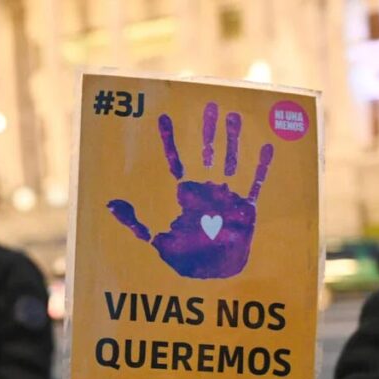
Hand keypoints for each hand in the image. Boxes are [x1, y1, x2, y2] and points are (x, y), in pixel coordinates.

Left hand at [107, 103, 273, 278]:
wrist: (211, 275)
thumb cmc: (185, 258)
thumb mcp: (154, 240)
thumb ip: (135, 222)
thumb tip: (110, 205)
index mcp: (185, 193)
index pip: (175, 159)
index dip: (169, 139)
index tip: (162, 116)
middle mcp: (207, 189)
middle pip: (207, 151)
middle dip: (208, 130)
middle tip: (209, 104)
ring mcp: (227, 196)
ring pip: (231, 160)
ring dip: (233, 140)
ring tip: (235, 116)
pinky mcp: (246, 209)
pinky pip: (255, 183)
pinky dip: (261, 166)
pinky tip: (267, 145)